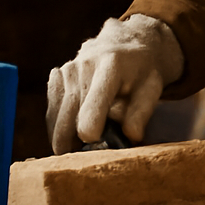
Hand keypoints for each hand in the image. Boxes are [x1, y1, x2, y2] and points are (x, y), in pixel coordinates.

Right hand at [46, 15, 183, 153]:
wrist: (126, 43)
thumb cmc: (142, 71)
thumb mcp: (152, 89)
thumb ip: (141, 113)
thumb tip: (131, 137)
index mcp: (111, 66)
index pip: (93, 105)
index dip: (90, 131)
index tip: (93, 144)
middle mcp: (83, 66)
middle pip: (68, 115)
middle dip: (72, 142)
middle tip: (81, 161)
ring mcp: (67, 70)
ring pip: (56, 115)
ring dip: (62, 137)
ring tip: (77, 150)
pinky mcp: (57, 76)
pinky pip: (52, 109)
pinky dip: (58, 125)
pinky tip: (71, 133)